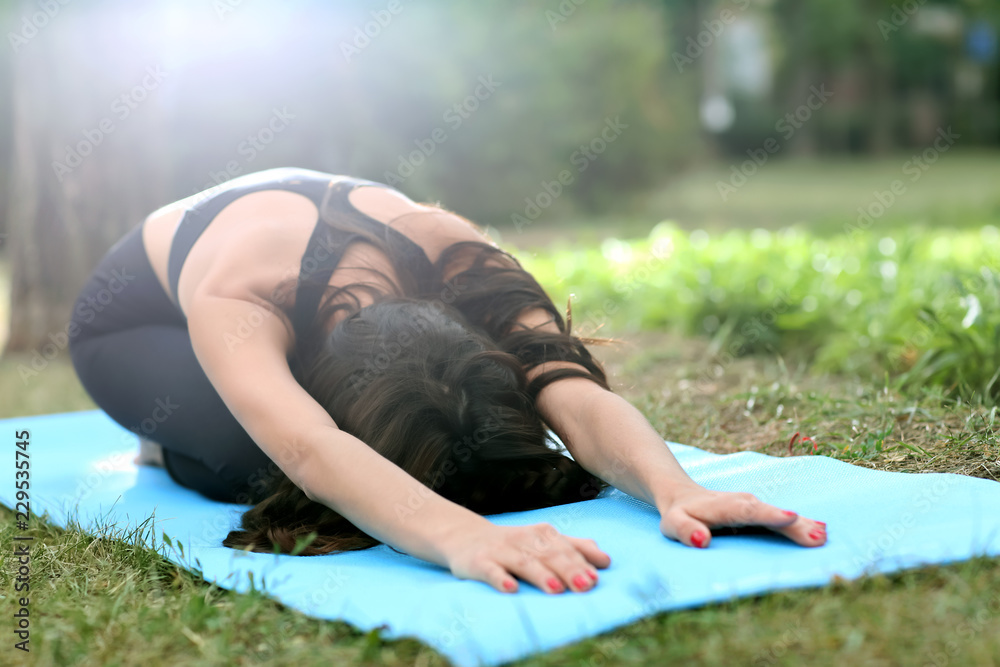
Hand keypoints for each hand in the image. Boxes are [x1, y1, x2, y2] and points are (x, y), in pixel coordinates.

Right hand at [442, 521, 610, 593]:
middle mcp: (524, 540)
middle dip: (568, 569)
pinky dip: (500, 579)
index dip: (581, 562)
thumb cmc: (513, 544)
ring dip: (540, 575)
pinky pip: (490, 570)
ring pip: (524, 562)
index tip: (597, 578)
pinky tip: (511, 589)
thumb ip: (574, 548)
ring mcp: (501, 551)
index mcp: (542, 535)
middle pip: (549, 555)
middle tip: (586, 586)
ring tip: (556, 589)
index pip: (565, 548)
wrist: (465, 537)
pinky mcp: (479, 562)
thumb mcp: (544, 542)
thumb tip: (606, 561)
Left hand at [657, 485, 826, 547]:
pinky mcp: (762, 513)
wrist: (683, 496)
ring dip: (804, 526)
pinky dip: (801, 526)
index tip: (790, 517)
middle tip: (819, 537)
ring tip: (824, 536)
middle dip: (796, 525)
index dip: (770, 515)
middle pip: (772, 515)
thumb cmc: (679, 514)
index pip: (749, 512)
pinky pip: (783, 520)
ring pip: (782, 517)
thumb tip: (701, 540)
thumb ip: (686, 530)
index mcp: (726, 507)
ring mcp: (756, 507)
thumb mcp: (673, 524)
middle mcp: (745, 503)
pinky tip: (820, 532)